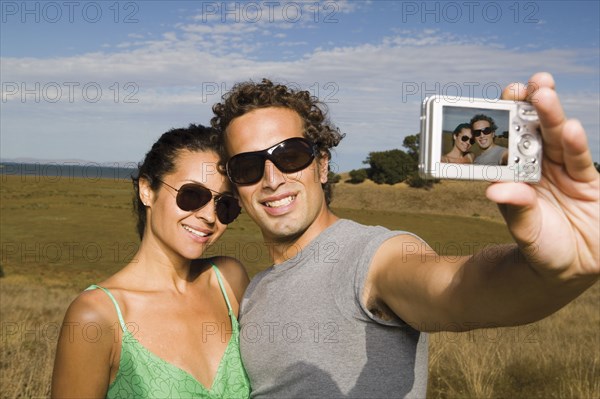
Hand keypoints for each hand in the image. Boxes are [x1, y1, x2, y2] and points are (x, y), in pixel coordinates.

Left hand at [489, 72, 598, 279]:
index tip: (500, 99)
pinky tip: (569, 129)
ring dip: (551, 116)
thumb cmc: (539, 246)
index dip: (506, 119)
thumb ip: (515, 208)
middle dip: (531, 106)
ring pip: (556, 138)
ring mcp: (562, 170)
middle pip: (534, 131)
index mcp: (515, 173)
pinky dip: (574, 144)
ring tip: (544, 95)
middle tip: (527, 85)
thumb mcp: (525, 230)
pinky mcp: (586, 180)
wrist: (569, 267)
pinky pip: (579, 159)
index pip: (509, 140)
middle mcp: (537, 166)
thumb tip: (493, 190)